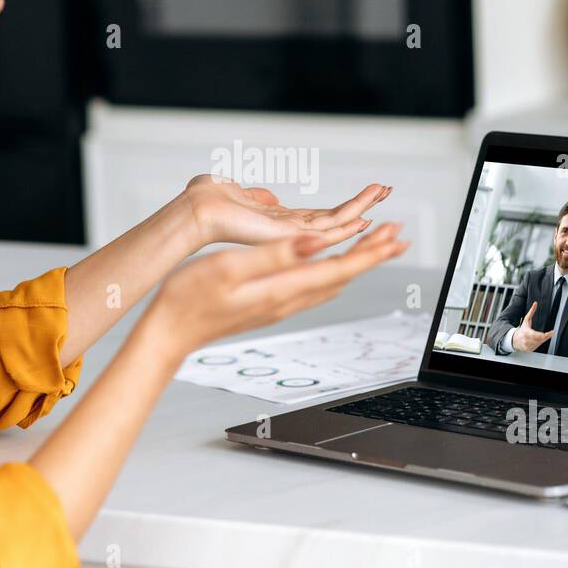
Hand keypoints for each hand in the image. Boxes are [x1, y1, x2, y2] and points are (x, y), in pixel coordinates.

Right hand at [148, 222, 409, 357]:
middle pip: (343, 276)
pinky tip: (333, 266)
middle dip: (372, 254)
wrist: (169, 333)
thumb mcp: (230, 267)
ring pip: (331, 282)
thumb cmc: (189, 298)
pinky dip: (334, 271)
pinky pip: (314, 288)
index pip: (339, 269)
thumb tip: (317, 242)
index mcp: (281, 288)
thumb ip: (275, 255)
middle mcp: (287, 300)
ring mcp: (279, 306)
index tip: (394, 235)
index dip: (370, 251)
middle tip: (399, 235)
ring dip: (356, 262)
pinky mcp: (269, 305)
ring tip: (375, 245)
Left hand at [183, 175, 389, 249]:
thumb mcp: (240, 192)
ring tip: (383, 194)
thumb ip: (259, 196)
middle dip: (362, 205)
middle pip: (335, 222)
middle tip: (386, 191)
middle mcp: (288, 233)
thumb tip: (269, 196)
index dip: (344, 208)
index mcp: (278, 222)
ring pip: (335, 226)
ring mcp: (289, 237)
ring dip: (361, 209)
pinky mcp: (286, 237)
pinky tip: (364, 217)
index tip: (366, 196)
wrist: (196, 209)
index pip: (320, 217)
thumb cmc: (208, 200)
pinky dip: (345, 224)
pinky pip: (322, 232)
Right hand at [511, 301, 552, 352]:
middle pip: (540, 339)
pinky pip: (537, 346)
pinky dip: (539, 343)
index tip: (552, 332)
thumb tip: (535, 304)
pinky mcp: (529, 349)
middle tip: (550, 333)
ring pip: (540, 343)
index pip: (538, 335)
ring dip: (543, 340)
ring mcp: (528, 346)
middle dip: (546, 336)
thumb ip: (531, 311)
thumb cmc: (522, 329)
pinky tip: (538, 340)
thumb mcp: (526, 320)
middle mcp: (527, 340)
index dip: (547, 335)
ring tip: (543, 336)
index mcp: (526, 332)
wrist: (513, 339)